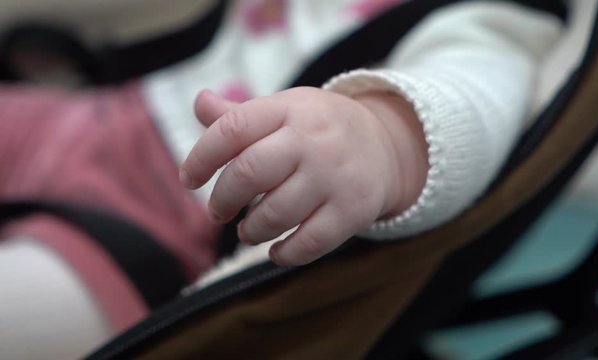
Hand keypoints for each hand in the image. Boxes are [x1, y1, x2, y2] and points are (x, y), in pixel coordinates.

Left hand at [181, 87, 426, 265]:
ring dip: (250, 231)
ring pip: (274, 215)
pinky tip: (276, 250)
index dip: (201, 157)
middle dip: (222, 201)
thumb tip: (199, 101)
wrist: (385, 145)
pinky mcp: (353, 210)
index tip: (189, 180)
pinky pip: (308, 243)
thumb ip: (240, 114)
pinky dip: (284, 254)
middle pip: (248, 173)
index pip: (232, 129)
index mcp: (289, 110)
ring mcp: (335, 176)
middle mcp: (313, 140)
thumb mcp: (286, 110)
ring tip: (248, 230)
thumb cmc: (320, 129)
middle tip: (218, 212)